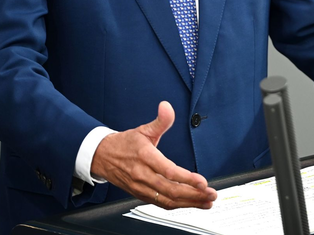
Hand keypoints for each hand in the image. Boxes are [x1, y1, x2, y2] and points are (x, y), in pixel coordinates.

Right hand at [91, 101, 217, 208]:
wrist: (102, 157)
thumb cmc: (124, 144)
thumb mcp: (143, 129)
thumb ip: (160, 120)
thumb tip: (167, 107)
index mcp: (145, 156)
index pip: (168, 171)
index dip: (186, 178)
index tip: (202, 181)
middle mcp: (142, 175)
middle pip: (170, 190)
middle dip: (193, 194)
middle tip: (211, 194)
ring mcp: (141, 187)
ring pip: (167, 200)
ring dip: (189, 203)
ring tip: (206, 201)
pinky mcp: (141, 195)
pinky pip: (160, 203)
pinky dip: (177, 205)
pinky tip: (191, 203)